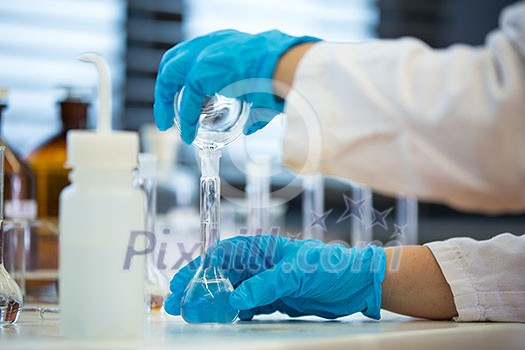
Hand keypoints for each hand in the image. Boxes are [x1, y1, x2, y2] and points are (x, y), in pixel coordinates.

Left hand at [153, 30, 320, 142]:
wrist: (286, 69)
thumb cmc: (283, 76)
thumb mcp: (262, 89)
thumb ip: (253, 108)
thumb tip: (250, 128)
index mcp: (225, 44)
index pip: (193, 55)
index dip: (183, 77)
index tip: (181, 97)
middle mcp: (211, 44)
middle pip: (174, 60)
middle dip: (166, 87)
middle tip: (166, 112)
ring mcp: (204, 56)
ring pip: (170, 74)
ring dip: (165, 101)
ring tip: (166, 124)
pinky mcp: (201, 72)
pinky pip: (187, 100)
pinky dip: (186, 119)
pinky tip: (188, 135)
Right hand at [164, 235, 385, 320]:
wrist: (356, 284)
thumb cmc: (329, 267)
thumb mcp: (296, 273)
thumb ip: (265, 285)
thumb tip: (235, 300)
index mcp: (262, 248)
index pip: (223, 254)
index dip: (200, 267)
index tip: (183, 283)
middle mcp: (260, 264)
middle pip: (222, 274)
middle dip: (199, 286)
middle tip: (178, 302)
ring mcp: (266, 282)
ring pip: (231, 291)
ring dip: (213, 301)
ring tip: (192, 314)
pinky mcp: (275, 299)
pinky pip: (247, 305)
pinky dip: (232, 312)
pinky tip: (221, 318)